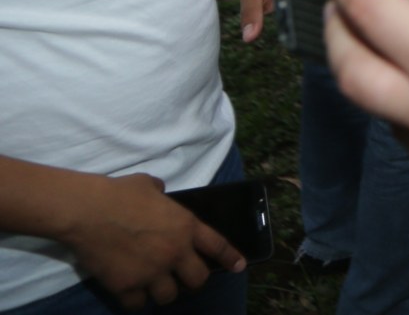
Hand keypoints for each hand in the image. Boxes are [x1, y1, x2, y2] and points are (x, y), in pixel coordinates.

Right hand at [62, 174, 244, 309]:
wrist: (87, 210)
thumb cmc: (120, 193)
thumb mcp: (151, 186)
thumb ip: (163, 195)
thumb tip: (160, 196)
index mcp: (186, 226)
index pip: (218, 246)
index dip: (231, 258)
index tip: (239, 267)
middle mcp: (174, 253)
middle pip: (197, 280)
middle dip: (193, 280)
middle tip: (183, 278)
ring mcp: (151, 272)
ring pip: (168, 296)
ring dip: (163, 291)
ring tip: (155, 285)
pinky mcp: (126, 286)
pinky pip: (137, 304)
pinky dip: (135, 300)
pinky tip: (130, 291)